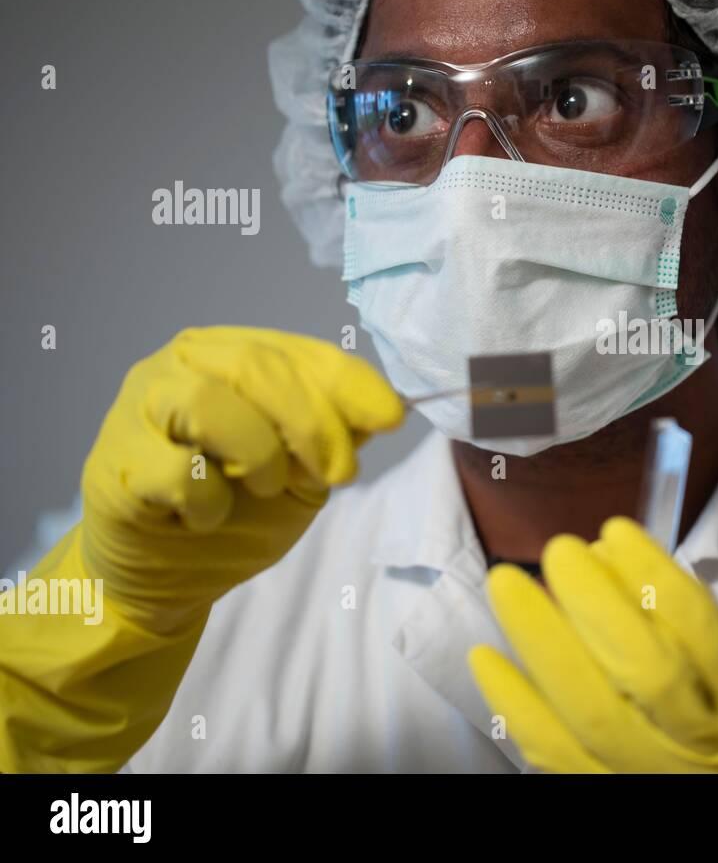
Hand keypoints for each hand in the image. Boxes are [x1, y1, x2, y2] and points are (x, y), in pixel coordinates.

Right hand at [79, 326, 402, 632]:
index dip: (349, 383)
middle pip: (258, 368)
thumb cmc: (234, 513)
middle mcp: (181, 365)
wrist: (162, 576)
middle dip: (314, 422)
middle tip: (339, 473)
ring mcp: (139, 408)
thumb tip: (385, 410)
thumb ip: (334, 438)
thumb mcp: (301, 474)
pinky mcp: (115, 464)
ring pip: (210, 402)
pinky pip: (176, 470)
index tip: (391, 417)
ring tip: (264, 487)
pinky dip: (209, 500)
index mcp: (231, 354)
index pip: (300, 352)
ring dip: (258, 453)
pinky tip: (205, 516)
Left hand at [468, 517, 717, 772]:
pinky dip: (515, 701)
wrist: (711, 793)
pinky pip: (550, 751)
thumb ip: (685, 622)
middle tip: (560, 551)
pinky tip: (486, 656)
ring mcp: (647, 773)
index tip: (616, 530)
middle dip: (598, 603)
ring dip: (545, 641)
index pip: (706, 637)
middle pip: (648, 674)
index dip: (658, 580)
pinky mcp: (597, 790)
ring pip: (593, 711)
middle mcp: (704, 747)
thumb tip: (606, 553)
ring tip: (509, 585)